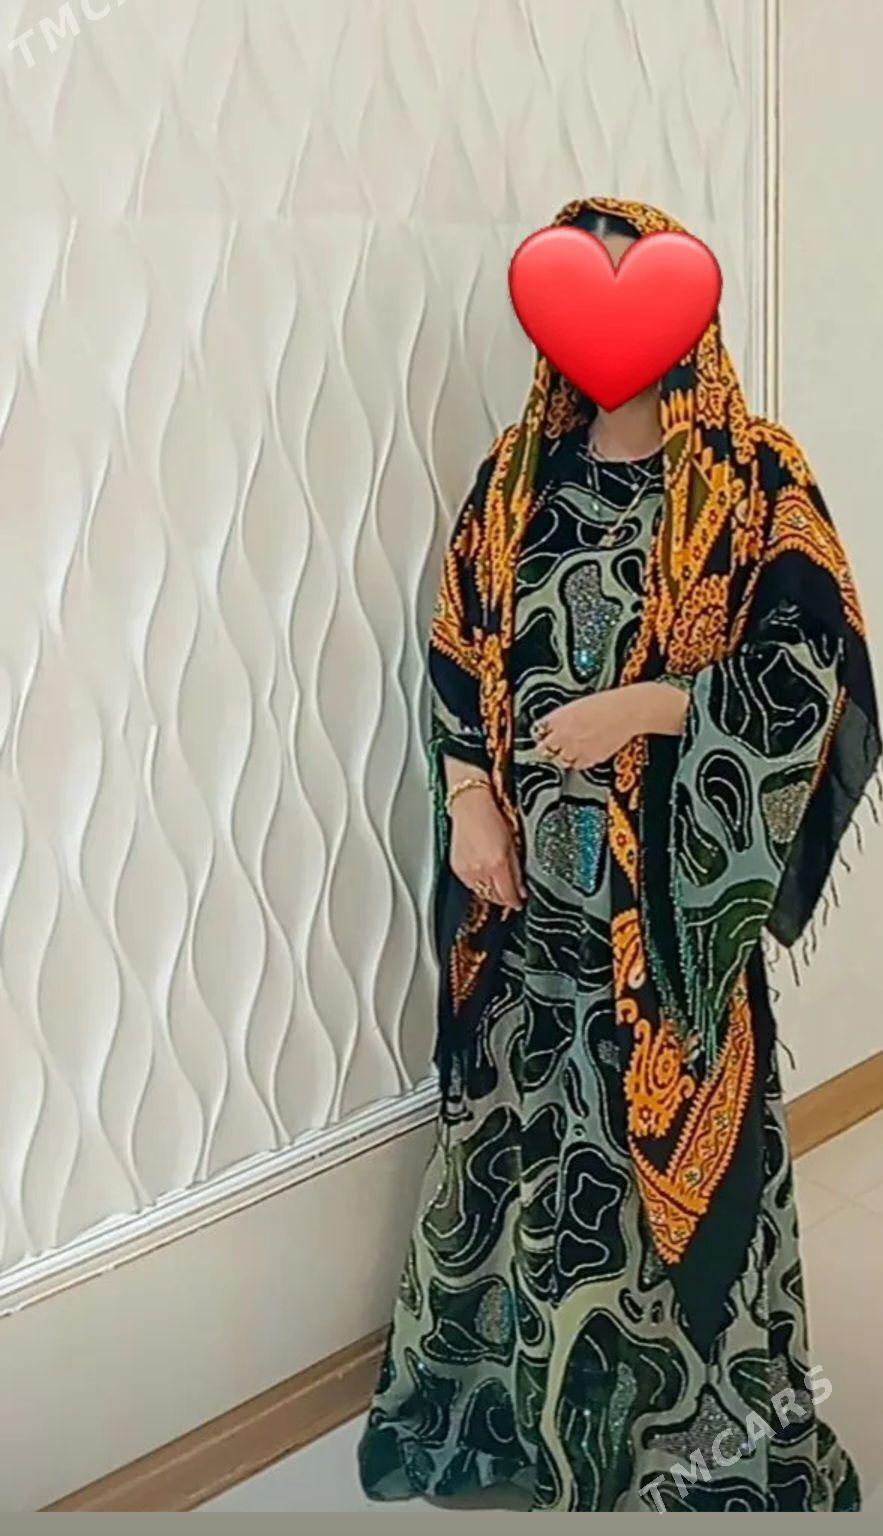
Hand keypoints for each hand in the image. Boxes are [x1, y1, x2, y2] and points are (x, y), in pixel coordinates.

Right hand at [449, 787, 526, 910]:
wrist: (470, 805)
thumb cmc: (492, 817)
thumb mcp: (513, 844)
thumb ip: (517, 870)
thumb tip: (521, 890)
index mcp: (497, 863)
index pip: (508, 895)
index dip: (516, 901)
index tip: (520, 901)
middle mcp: (480, 870)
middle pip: (495, 898)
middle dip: (504, 897)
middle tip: (511, 893)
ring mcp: (467, 871)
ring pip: (482, 893)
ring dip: (492, 891)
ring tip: (498, 883)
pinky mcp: (457, 868)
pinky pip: (471, 885)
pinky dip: (479, 883)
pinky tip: (484, 873)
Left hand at [531, 682, 688, 769]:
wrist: (627, 711)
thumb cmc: (608, 703)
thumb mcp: (578, 705)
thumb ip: (563, 718)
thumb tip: (555, 727)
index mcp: (559, 718)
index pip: (538, 731)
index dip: (541, 734)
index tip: (543, 735)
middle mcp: (564, 735)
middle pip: (545, 749)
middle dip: (549, 748)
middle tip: (555, 746)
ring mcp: (576, 749)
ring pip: (560, 760)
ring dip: (564, 756)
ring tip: (572, 749)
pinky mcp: (590, 759)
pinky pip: (578, 765)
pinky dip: (580, 761)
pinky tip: (585, 752)